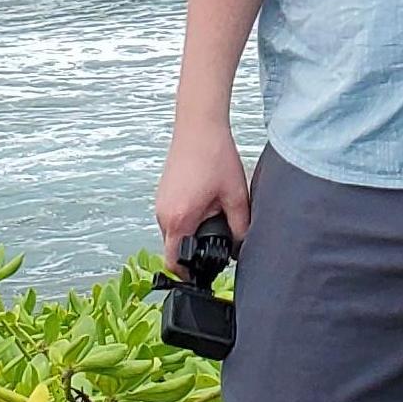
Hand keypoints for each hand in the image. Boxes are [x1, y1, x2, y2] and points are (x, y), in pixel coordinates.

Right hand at [154, 118, 251, 267]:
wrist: (199, 126)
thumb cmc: (215, 156)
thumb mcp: (236, 196)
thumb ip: (240, 227)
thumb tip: (241, 248)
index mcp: (179, 218)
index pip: (173, 261)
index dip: (187, 273)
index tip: (202, 275)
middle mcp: (163, 213)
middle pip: (174, 248)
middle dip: (194, 250)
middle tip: (218, 241)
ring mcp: (160, 202)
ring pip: (174, 231)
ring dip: (191, 232)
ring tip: (214, 216)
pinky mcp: (163, 193)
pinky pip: (173, 216)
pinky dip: (187, 218)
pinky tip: (205, 203)